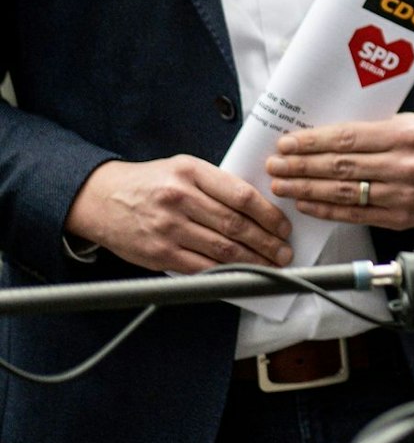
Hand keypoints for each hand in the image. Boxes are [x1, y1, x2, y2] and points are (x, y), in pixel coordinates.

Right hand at [64, 155, 292, 272]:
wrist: (101, 198)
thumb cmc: (150, 182)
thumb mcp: (185, 168)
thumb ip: (217, 184)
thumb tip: (259, 207)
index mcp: (192, 172)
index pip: (242, 196)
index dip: (269, 215)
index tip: (284, 227)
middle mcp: (180, 199)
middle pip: (236, 226)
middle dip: (268, 242)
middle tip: (284, 252)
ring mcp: (168, 228)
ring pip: (222, 250)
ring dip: (253, 261)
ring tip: (271, 265)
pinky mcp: (158, 253)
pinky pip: (200, 267)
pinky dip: (225, 272)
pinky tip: (241, 274)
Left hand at [266, 113, 413, 230]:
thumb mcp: (405, 122)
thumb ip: (368, 131)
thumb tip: (319, 138)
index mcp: (404, 135)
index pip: (348, 139)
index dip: (313, 142)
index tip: (287, 143)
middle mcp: (404, 166)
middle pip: (341, 167)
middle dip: (302, 166)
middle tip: (276, 164)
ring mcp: (402, 195)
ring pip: (344, 193)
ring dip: (307, 189)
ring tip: (282, 184)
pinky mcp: (399, 218)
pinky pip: (355, 214)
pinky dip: (326, 209)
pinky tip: (306, 203)